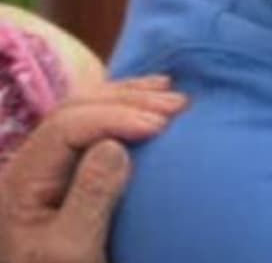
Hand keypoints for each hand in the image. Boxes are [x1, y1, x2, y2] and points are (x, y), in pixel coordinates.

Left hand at [0, 76, 185, 262]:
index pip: (64, 127)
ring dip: (131, 98)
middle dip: (128, 100)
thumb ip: (89, 198)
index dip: (113, 117)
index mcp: (23, 180)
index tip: (159, 126)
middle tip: (177, 104)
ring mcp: (51, 166)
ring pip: (87, 110)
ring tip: (173, 96)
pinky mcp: (72, 172)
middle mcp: (33, 164)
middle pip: (75, 110)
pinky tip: (152, 104)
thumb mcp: (73, 250)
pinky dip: (129, 110)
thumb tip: (115, 146)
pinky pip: (97, 127)